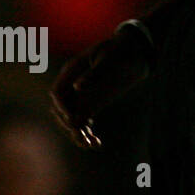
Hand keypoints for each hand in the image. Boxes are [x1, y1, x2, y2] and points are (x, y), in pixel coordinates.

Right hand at [50, 24, 152, 149]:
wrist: (136, 50)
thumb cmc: (121, 50)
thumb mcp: (109, 59)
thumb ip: (94, 74)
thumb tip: (78, 87)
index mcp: (72, 70)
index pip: (58, 93)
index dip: (62, 106)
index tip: (72, 118)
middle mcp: (74, 84)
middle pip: (63, 109)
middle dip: (70, 123)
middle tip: (82, 136)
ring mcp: (83, 95)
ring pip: (73, 118)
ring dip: (78, 132)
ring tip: (90, 144)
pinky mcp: (93, 102)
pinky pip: (85, 120)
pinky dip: (87, 132)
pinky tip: (96, 144)